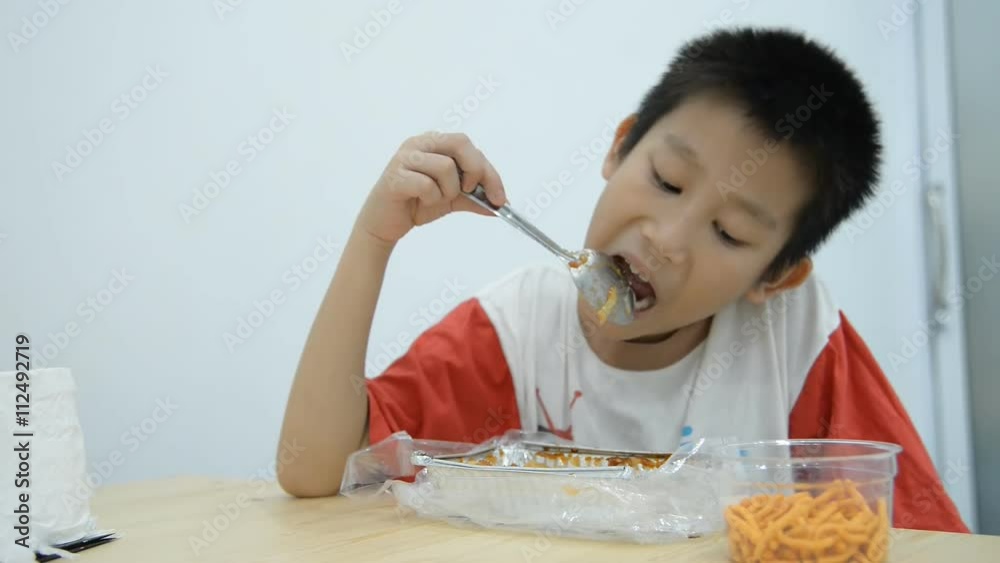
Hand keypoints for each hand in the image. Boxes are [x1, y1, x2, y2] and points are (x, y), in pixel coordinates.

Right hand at [357, 132, 507, 245]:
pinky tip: (420, 202)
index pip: (470, 147)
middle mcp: (419, 144)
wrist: (385, 223)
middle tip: (470, 192)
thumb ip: (475, 198)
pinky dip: (431, 199)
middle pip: (460, 143)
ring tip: (435, 199)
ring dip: (448, 191)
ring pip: (445, 166)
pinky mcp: (394, 176)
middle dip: (475, 171)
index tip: (500, 198)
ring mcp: (405, 158)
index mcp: (434, 143)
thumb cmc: (416, 204)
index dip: (489, 172)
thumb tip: (501, 204)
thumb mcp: (452, 199)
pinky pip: (426, 185)